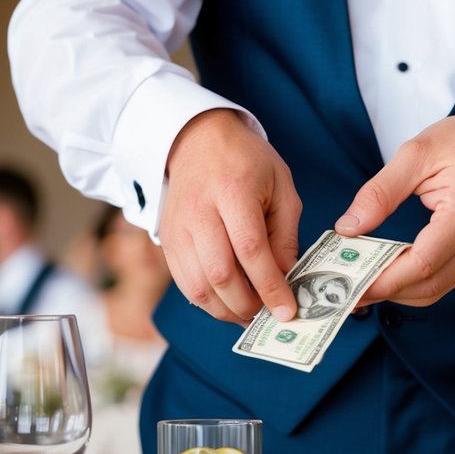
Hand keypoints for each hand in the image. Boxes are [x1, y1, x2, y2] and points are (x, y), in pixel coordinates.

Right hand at [159, 109, 301, 323]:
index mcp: (233, 190)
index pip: (251, 250)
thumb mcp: (280, 186)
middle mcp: (199, 211)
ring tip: (249, 314)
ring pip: (198, 286)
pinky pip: (184, 283)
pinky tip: (227, 303)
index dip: (270, 286)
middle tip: (268, 314)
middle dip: (247, 304)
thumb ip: (285, 234)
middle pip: (220, 273)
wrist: (197, 139)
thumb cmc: (246, 162)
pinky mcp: (167, 240)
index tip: (287, 310)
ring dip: (226, 310)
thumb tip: (287, 278)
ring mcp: (178, 228)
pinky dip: (207, 302)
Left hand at [334, 110, 454, 306]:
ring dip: (399, 291)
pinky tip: (392, 272)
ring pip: (437, 289)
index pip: (422, 263)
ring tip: (364, 283)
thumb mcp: (416, 153)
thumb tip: (348, 228)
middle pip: (429, 285)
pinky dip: (417, 282)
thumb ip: (380, 193)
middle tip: (350, 290)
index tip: (353, 286)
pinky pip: (447, 280)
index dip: (384, 281)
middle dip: (386, 291)